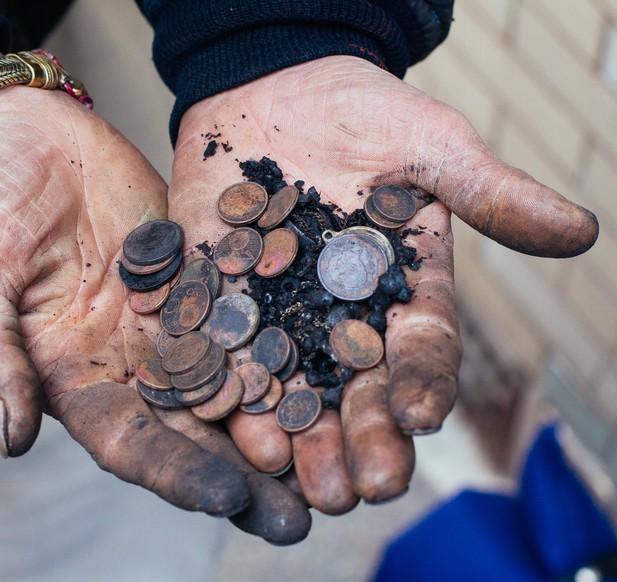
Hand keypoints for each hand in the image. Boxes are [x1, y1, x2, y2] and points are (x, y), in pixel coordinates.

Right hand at [0, 40, 309, 543]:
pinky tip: (329, 366)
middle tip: (299, 517)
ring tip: (332, 458)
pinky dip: (282, 344)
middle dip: (242, 474)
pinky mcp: (196, 274)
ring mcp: (167, 319)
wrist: (14, 131)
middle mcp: (127, 361)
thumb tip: (12, 439)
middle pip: (191, 429)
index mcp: (73, 378)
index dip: (175, 472)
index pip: (129, 441)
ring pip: (229, 381)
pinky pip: (244, 312)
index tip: (227, 499)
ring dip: (275, 423)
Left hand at [170, 56, 597, 510]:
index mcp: (396, 291)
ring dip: (285, 432)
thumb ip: (490, 192)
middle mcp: (335, 315)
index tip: (420, 418)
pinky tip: (212, 415)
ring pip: (282, 383)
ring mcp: (270, 309)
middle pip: (351, 387)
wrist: (274, 86)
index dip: (421, 384)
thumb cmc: (362, 112)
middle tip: (361, 487)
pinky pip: (209, 341)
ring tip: (287, 475)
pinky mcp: (209, 292)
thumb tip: (580, 230)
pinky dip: (211, 378)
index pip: (417, 349)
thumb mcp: (430, 146)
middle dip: (356, 437)